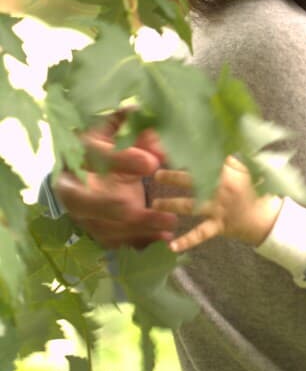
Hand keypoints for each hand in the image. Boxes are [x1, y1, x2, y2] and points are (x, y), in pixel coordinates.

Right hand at [54, 113, 176, 247]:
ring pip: (103, 226)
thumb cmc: (111, 145)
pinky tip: (164, 236)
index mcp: (75, 154)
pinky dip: (140, 240)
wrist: (96, 169)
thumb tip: (156, 135)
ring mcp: (82, 214)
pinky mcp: (97, 230)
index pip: (92, 157)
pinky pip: (116, 240)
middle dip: (112, 206)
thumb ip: (138, 130)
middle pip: (83, 202)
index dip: (121, 161)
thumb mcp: (122, 131)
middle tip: (142, 205)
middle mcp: (71, 187)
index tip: (153, 164)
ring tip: (169, 222)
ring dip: (136, 227)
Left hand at [153, 156, 282, 250]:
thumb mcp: (245, 167)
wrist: (266, 216)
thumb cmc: (253, 188)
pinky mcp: (219, 225)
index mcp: (229, 169)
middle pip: (193, 180)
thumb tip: (212, 139)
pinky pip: (200, 234)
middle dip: (172, 177)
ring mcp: (219, 207)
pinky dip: (186, 241)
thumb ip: (228, 154)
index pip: (205, 158)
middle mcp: (222, 187)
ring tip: (155, 203)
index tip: (170, 149)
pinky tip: (171, 246)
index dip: (188, 154)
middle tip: (157, 175)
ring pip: (190, 205)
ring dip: (171, 204)